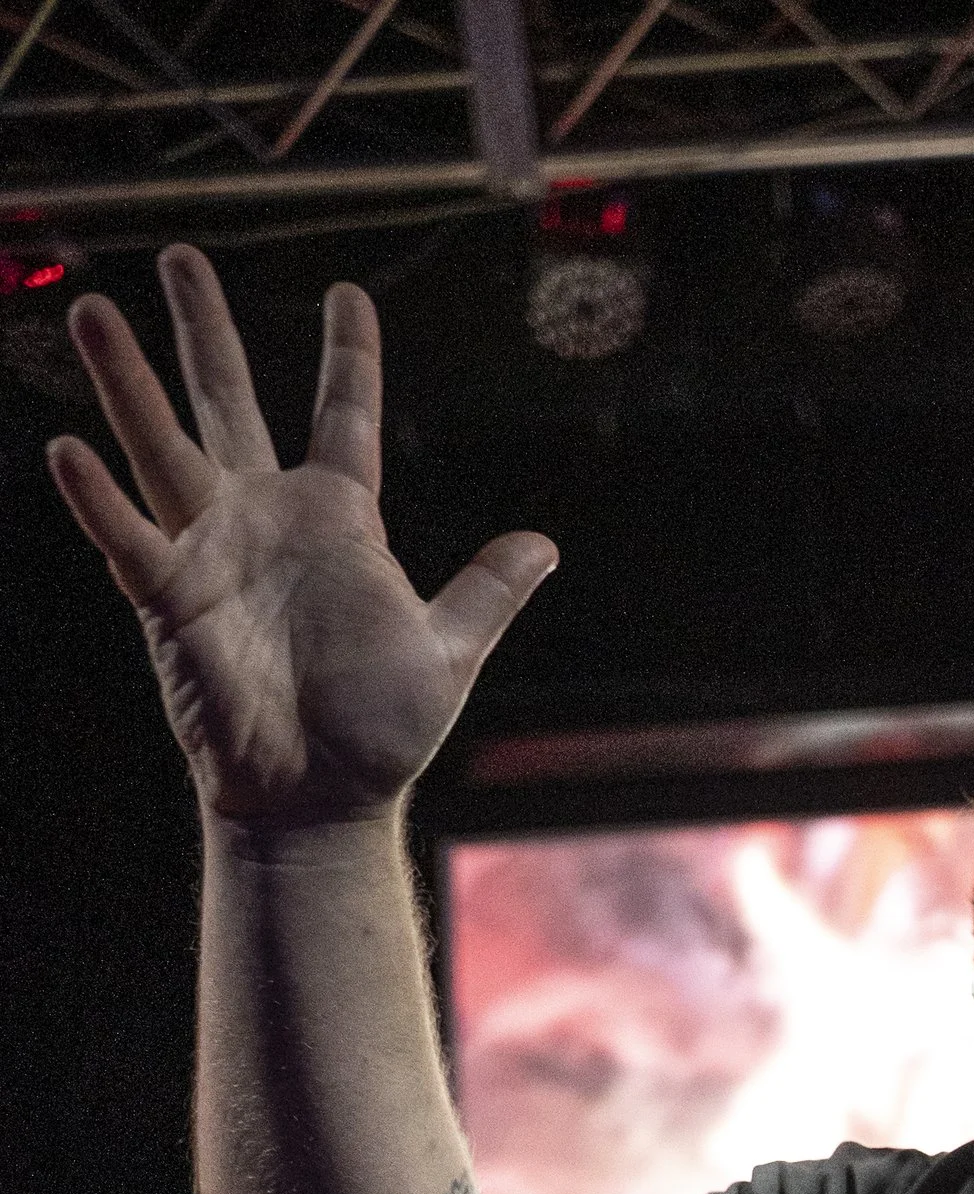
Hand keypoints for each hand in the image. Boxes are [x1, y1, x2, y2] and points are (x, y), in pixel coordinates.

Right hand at [49, 246, 556, 829]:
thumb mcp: (449, 651)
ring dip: (127, 382)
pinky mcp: (173, 601)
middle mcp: (267, 519)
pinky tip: (68, 449)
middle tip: (181, 252)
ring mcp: (214, 553)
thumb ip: (488, 591)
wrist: (324, 800)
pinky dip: (98, 499)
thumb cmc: (380, 734)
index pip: (345, 417)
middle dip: (204, 330)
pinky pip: (130, 539)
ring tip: (91, 310)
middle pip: (228, 401)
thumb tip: (544, 545)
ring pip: (162, 446)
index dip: (350, 357)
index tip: (348, 294)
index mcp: (338, 521)